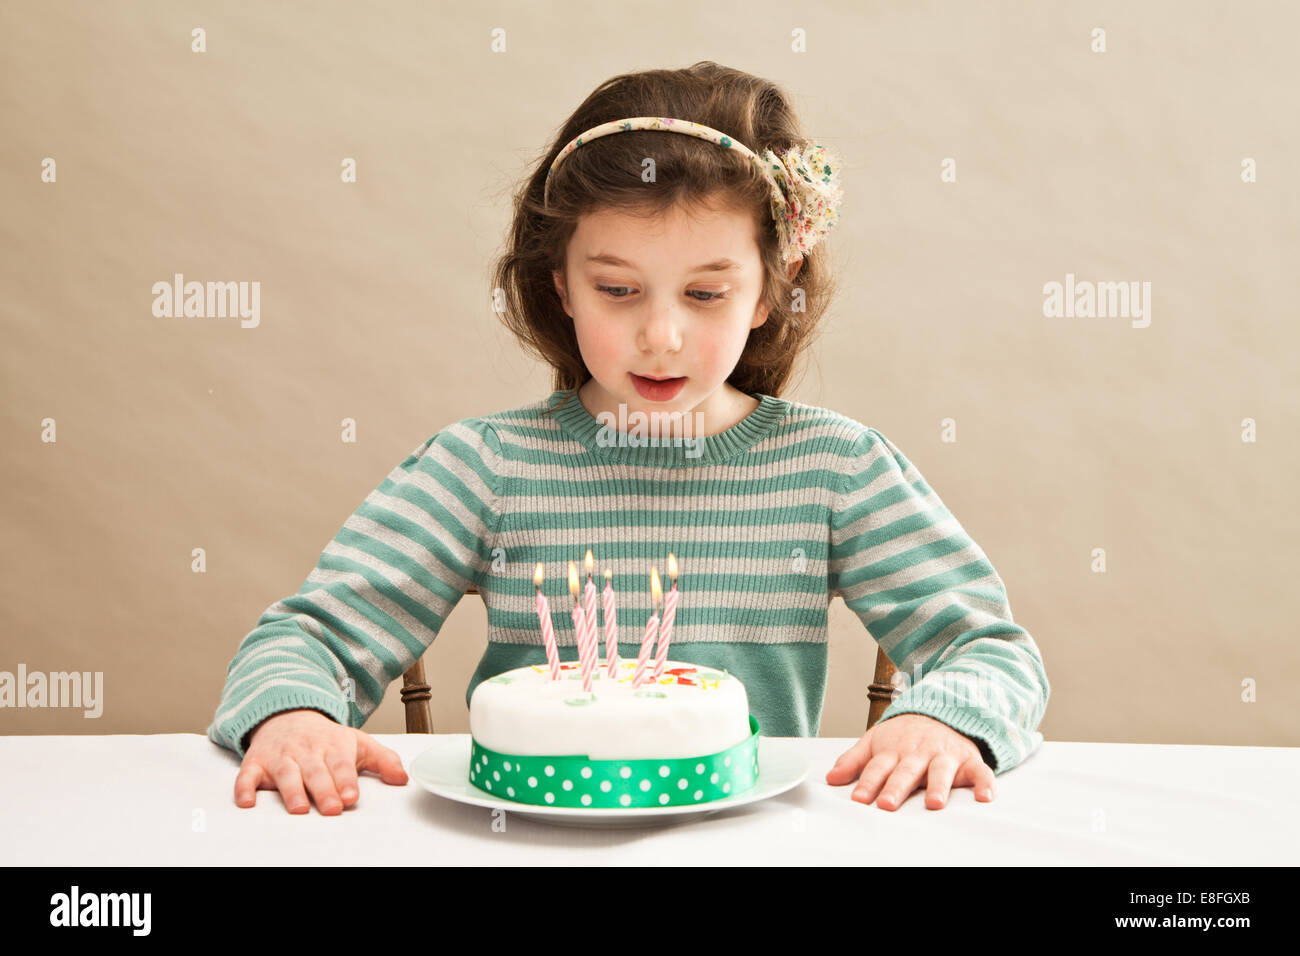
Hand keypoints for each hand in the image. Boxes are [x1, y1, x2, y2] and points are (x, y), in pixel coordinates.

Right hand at [234, 708, 408, 813]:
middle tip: (333, 808)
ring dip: (291, 791)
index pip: (341, 764)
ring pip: (286, 774)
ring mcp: (281, 757)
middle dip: (324, 790)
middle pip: (315, 772)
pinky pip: (247, 775)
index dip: (346, 780)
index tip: (351, 796)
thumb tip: (403, 779)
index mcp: (333, 746)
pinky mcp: (256, 763)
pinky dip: (244, 787)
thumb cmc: (326, 738)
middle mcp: (306, 751)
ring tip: (299, 809)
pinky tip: (247, 801)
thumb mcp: (358, 742)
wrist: (287, 714)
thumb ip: (383, 760)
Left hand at [825, 713, 995, 810]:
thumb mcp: (875, 741)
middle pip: (906, 771)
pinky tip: (985, 797)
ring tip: (933, 803)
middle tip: (887, 804)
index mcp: (893, 750)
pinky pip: (980, 771)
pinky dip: (985, 783)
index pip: (878, 768)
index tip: (859, 799)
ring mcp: (944, 755)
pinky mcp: (968, 759)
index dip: (868, 783)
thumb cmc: (904, 735)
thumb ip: (854, 760)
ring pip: (941, 771)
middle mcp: (918, 753)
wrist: (941, 711)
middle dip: (896, 787)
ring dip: (937, 786)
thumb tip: (831, 779)